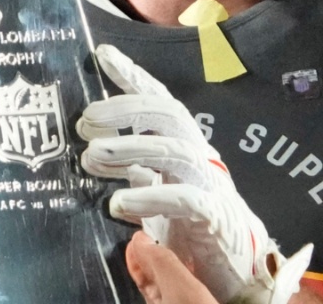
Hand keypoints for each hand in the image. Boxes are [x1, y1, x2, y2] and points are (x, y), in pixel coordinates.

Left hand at [77, 45, 311, 303]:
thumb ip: (136, 168)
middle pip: (167, 115)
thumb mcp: (159, 190)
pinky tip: (118, 203)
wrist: (238, 267)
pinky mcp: (214, 216)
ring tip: (91, 159)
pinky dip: (149, 197)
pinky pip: (184, 198)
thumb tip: (96, 149)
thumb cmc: (194, 227)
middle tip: (84, 122)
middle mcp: (200, 156)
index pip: (160, 102)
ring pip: (173, 150)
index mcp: (186, 146)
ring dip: (129, 149)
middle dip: (124, 110)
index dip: (134, 76)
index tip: (102, 55)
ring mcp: (210, 183)